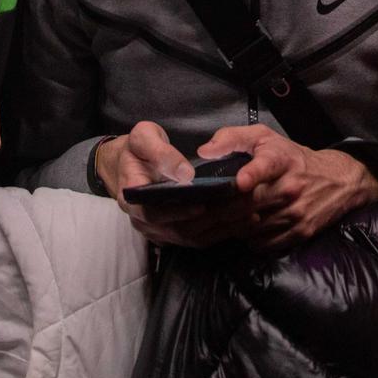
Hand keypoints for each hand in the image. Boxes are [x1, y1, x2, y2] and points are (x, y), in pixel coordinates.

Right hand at [96, 120, 261, 248]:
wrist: (131, 164)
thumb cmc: (137, 150)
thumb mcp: (143, 139)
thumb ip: (162, 154)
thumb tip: (186, 174)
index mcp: (131, 198)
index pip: (152, 213)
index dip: (177, 213)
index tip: (201, 205)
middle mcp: (143, 221)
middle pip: (177, 230)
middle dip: (210, 219)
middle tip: (238, 205)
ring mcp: (158, 231)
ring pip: (191, 237)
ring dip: (220, 227)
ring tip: (246, 212)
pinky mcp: (173, 234)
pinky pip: (197, 238)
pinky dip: (220, 231)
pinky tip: (241, 220)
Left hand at [197, 123, 377, 251]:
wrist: (338, 180)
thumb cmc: (293, 158)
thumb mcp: (265, 138)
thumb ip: (232, 138)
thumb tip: (204, 151)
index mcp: (280, 159)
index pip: (266, 165)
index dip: (252, 174)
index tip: (239, 181)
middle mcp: (290, 187)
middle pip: (248, 205)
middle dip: (218, 212)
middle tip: (195, 215)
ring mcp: (296, 212)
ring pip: (252, 227)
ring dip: (230, 227)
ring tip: (213, 224)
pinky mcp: (300, 232)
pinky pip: (263, 243)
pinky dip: (248, 239)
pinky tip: (242, 230)